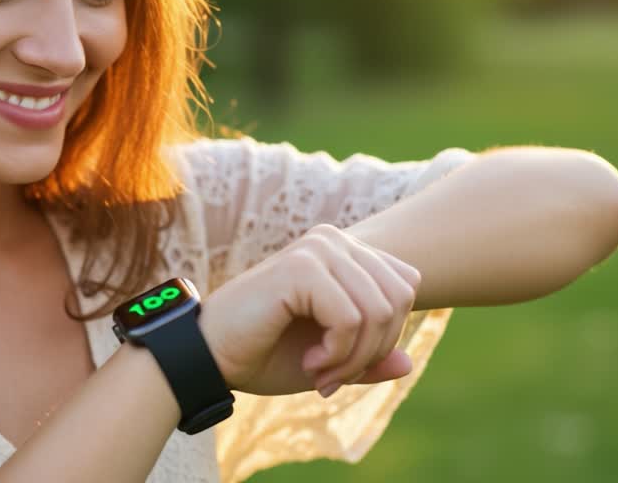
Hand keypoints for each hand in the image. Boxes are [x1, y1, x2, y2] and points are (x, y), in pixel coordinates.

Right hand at [197, 224, 421, 396]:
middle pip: (399, 298)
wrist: (209, 356)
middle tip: (336, 377)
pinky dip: (338, 353)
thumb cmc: (264, 354)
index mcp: (343, 252)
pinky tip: (311, 363)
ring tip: (321, 373)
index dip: (386, 336)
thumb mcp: (330, 361)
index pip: (404, 287)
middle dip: (374, 350)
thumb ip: (369, 359)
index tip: (347, 365)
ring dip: (355, 357)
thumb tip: (408, 363)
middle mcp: (333, 240)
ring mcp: (317, 248)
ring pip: (378, 310)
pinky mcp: (301, 267)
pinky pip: (351, 318)